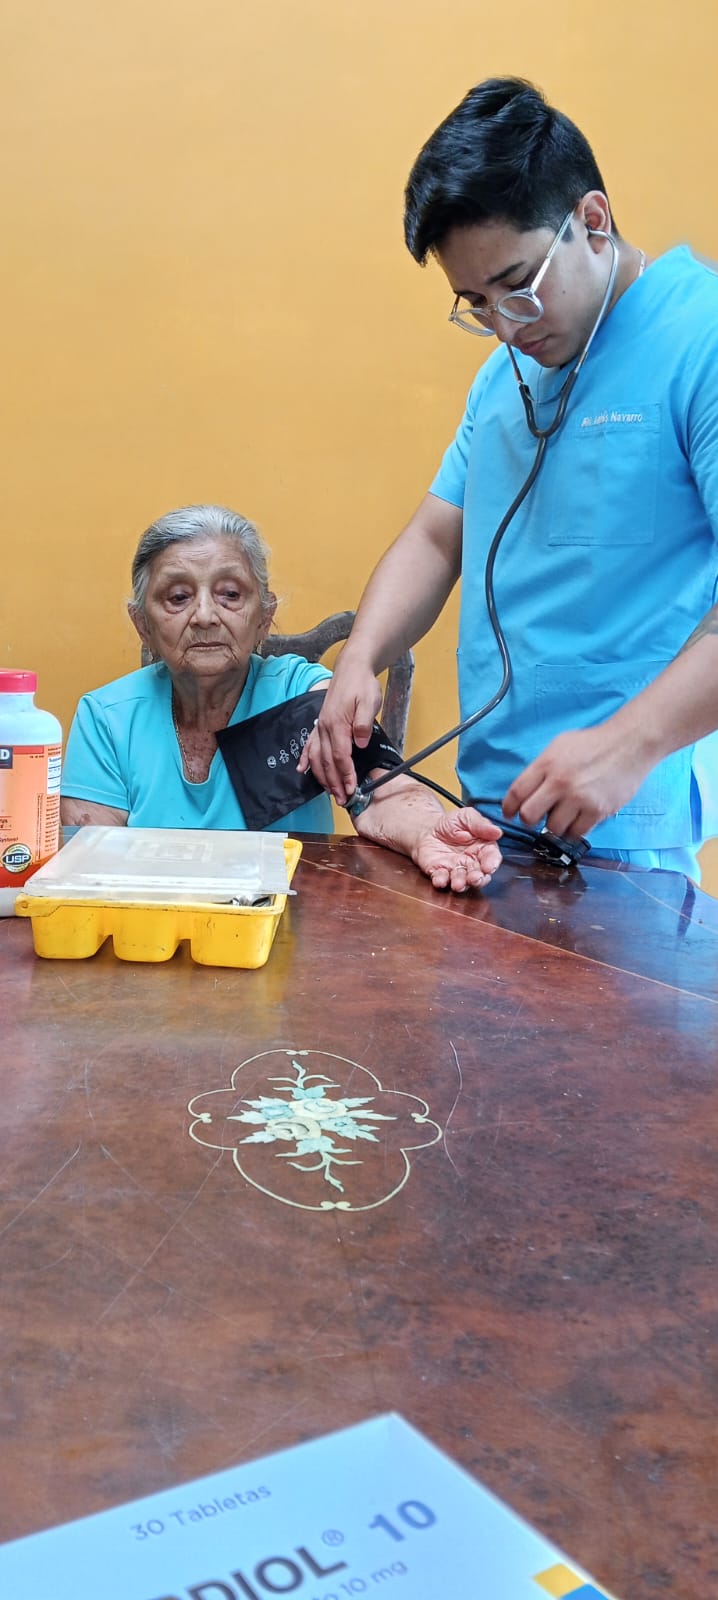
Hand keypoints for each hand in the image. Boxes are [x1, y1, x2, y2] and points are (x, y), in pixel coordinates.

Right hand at [297, 656, 382, 801]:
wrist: (352, 668)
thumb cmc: (361, 684)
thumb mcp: (369, 702)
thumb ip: (364, 724)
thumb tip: (359, 742)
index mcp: (337, 724)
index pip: (341, 756)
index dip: (346, 774)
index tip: (352, 788)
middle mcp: (325, 727)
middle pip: (328, 761)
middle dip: (334, 783)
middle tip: (342, 799)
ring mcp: (320, 726)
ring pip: (317, 757)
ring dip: (323, 777)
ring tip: (330, 792)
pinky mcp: (320, 724)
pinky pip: (309, 745)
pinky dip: (306, 759)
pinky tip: (302, 770)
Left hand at [412, 807, 502, 892]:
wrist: (428, 828)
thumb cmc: (452, 823)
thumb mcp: (467, 817)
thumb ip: (481, 824)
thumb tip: (498, 832)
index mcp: (483, 849)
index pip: (491, 858)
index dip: (491, 864)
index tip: (488, 867)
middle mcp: (472, 863)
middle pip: (479, 875)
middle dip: (477, 879)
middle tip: (474, 879)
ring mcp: (456, 870)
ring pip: (462, 881)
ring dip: (461, 884)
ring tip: (458, 884)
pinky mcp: (440, 873)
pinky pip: (442, 879)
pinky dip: (441, 881)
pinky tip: (440, 880)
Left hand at [503, 721, 654, 837]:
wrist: (630, 743)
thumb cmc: (594, 743)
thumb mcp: (560, 745)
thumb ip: (541, 767)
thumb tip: (526, 790)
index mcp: (547, 763)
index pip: (517, 792)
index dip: (509, 807)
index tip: (510, 813)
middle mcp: (560, 782)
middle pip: (529, 815)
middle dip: (529, 820)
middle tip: (535, 818)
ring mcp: (579, 798)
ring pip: (553, 828)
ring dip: (555, 826)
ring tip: (562, 816)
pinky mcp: (597, 811)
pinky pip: (576, 832)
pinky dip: (574, 830)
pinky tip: (577, 820)